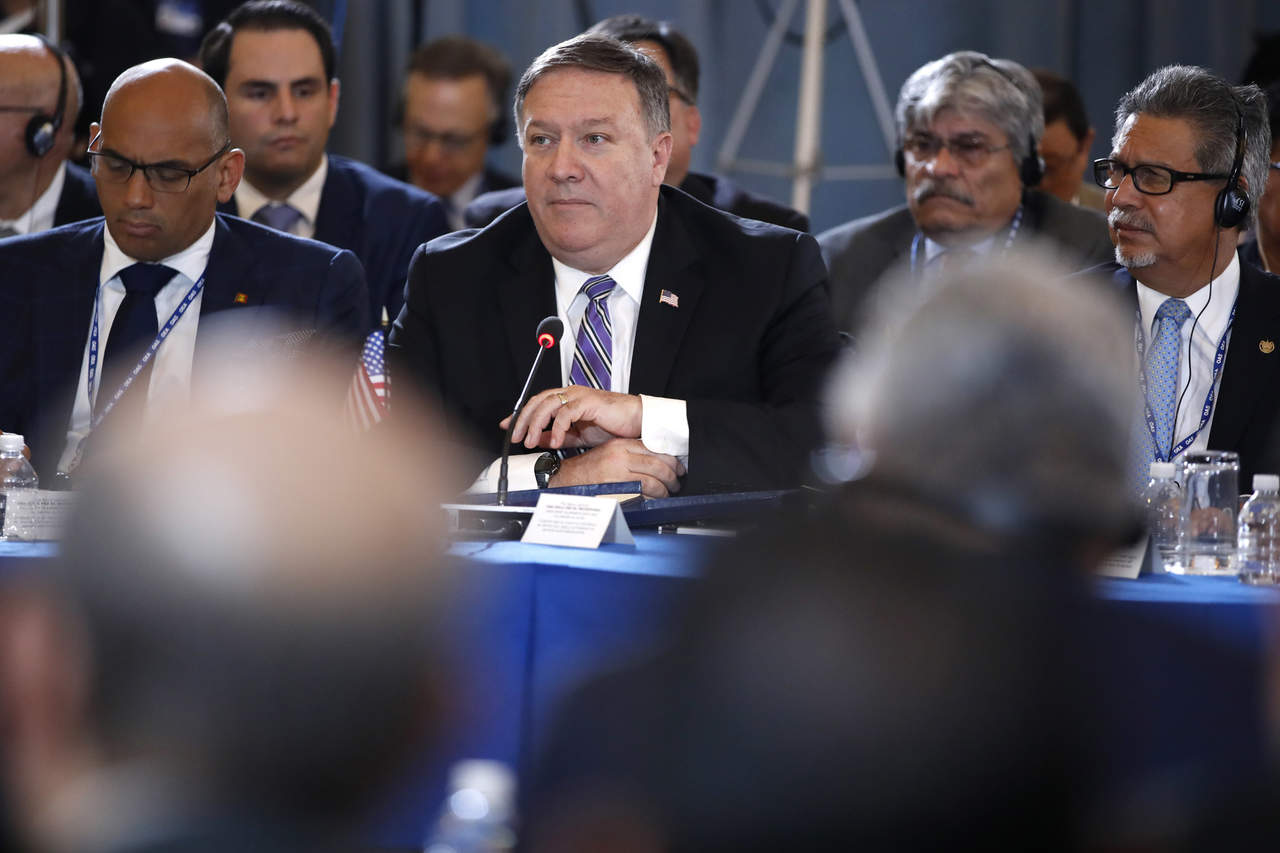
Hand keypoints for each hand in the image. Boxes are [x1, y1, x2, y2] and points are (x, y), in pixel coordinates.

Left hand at [501, 387, 642, 450]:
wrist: (637, 423)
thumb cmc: (613, 426)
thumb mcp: (577, 435)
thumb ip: (557, 436)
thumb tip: (536, 440)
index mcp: (568, 398)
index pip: (538, 402)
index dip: (521, 414)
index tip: (507, 426)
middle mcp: (571, 393)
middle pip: (538, 401)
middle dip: (523, 419)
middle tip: (515, 437)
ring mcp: (579, 396)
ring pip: (548, 405)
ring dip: (535, 424)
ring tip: (530, 442)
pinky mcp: (588, 402)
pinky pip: (566, 414)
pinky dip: (556, 428)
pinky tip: (554, 442)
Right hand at [548, 438, 684, 497]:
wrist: (565, 478)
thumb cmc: (587, 469)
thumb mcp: (609, 453)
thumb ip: (630, 454)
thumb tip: (653, 461)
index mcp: (621, 444)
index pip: (655, 449)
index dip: (672, 460)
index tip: (678, 468)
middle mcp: (621, 455)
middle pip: (659, 464)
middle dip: (673, 476)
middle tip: (677, 483)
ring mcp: (619, 470)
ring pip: (654, 479)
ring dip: (666, 489)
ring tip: (668, 493)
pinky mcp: (616, 485)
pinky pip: (644, 491)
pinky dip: (654, 497)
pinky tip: (656, 499)